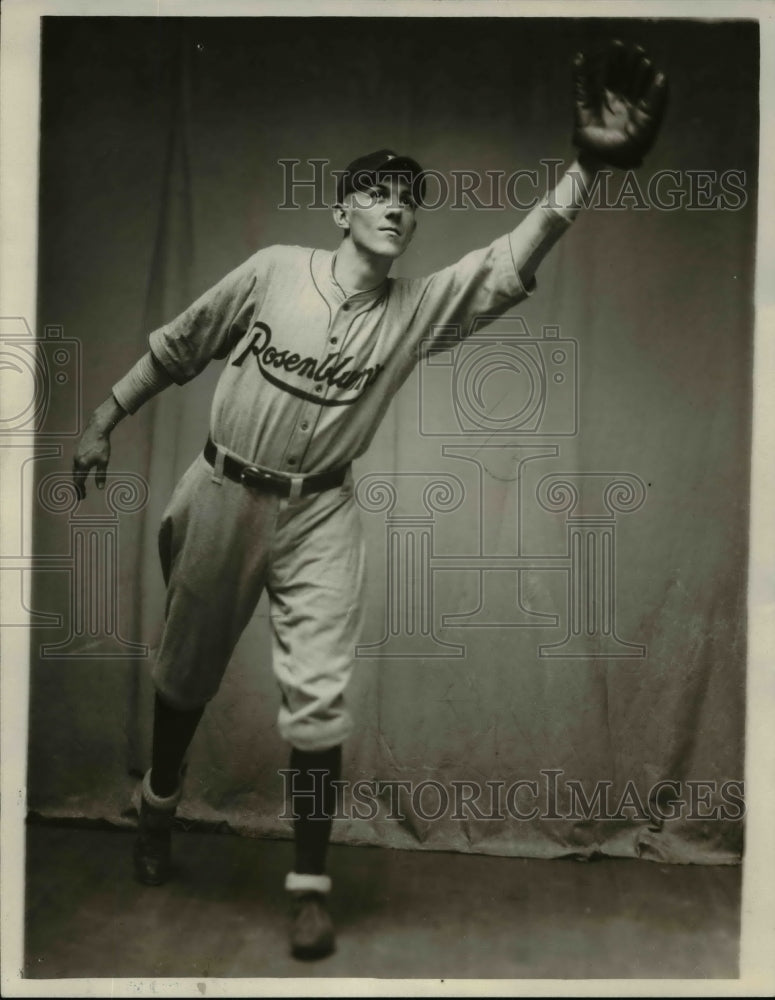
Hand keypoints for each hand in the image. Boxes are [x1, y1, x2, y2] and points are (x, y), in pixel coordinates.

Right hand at [72, 415, 111, 499]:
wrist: (96, 430)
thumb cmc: (102, 446)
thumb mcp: (103, 462)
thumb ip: (100, 475)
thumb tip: (100, 488)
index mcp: (82, 465)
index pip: (79, 481)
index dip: (80, 490)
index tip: (82, 497)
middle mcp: (76, 461)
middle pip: (75, 477)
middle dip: (77, 486)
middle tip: (80, 494)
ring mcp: (76, 455)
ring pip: (74, 470)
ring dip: (77, 478)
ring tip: (80, 485)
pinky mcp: (77, 451)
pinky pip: (75, 464)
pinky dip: (77, 471)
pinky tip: (81, 471)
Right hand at [572, 39, 668, 169]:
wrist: (601, 164)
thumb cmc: (627, 151)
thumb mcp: (646, 127)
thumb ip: (655, 103)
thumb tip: (662, 75)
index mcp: (635, 106)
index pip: (640, 83)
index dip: (642, 70)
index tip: (644, 59)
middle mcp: (619, 101)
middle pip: (624, 75)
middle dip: (628, 61)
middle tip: (631, 48)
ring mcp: (601, 103)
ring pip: (606, 76)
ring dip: (610, 61)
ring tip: (615, 44)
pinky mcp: (583, 108)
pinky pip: (581, 89)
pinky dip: (579, 74)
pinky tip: (580, 59)